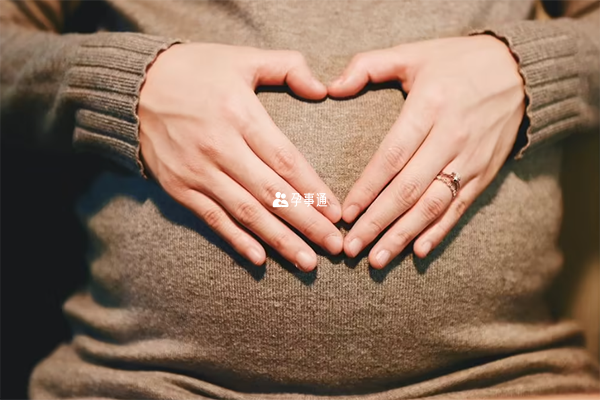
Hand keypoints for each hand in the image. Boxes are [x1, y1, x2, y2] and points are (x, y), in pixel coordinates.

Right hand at [138, 43, 342, 271]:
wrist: (134, 85)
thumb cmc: (196, 70)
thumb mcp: (242, 57)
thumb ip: (287, 66)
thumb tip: (322, 89)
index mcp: (239, 114)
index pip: (285, 160)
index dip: (314, 189)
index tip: (337, 213)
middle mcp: (219, 147)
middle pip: (271, 194)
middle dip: (307, 223)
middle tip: (334, 247)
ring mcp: (197, 171)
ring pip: (246, 213)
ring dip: (279, 240)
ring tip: (307, 262)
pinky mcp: (179, 187)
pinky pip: (212, 219)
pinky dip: (236, 240)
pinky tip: (260, 259)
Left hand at [328, 35, 525, 267]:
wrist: (520, 72)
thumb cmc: (457, 62)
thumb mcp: (413, 53)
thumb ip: (368, 66)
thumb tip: (330, 87)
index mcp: (430, 106)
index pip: (392, 156)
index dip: (368, 188)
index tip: (345, 213)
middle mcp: (451, 137)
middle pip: (409, 188)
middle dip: (377, 222)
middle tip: (351, 248)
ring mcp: (471, 158)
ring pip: (433, 205)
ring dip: (403, 235)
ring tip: (377, 259)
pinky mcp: (485, 173)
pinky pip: (460, 207)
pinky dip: (439, 231)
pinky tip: (418, 251)